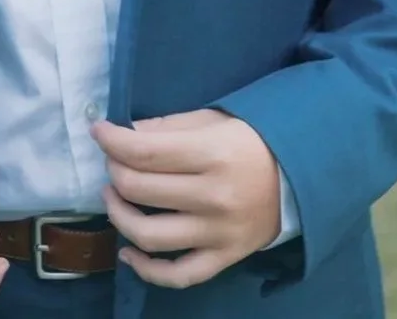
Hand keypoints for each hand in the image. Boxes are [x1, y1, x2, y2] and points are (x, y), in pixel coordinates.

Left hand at [89, 106, 280, 289]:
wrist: (298, 178)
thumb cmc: (250, 141)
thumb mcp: (213, 120)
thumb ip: (169, 127)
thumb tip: (126, 134)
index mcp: (212, 153)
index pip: (145, 152)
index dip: (112, 141)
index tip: (98, 131)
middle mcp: (213, 196)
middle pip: (140, 190)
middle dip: (114, 172)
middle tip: (112, 162)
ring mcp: (218, 233)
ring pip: (150, 236)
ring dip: (119, 216)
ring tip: (114, 199)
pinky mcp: (224, 259)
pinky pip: (179, 275)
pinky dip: (147, 270)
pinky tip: (129, 252)